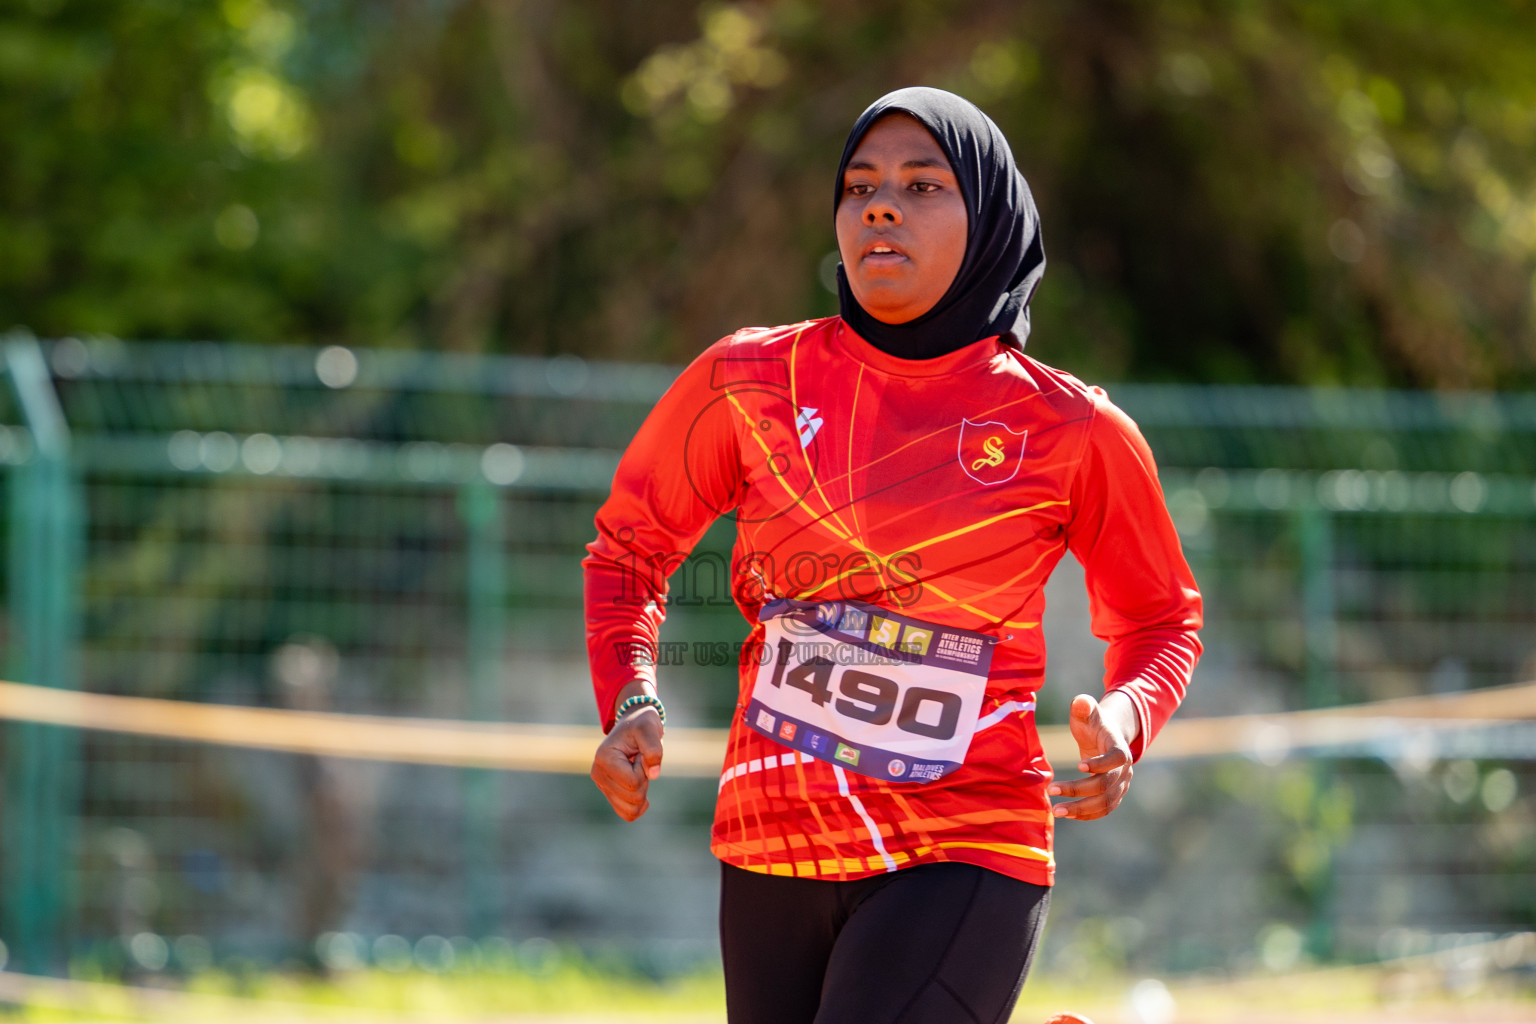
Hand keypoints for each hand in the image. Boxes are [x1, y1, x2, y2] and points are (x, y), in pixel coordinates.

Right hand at [590, 706, 663, 820]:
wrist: (635, 725)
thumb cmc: (642, 724)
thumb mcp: (650, 728)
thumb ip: (653, 748)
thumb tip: (653, 775)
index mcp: (604, 758)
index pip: (632, 782)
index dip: (644, 769)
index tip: (639, 752)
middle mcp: (598, 774)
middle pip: (633, 797)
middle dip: (644, 781)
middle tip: (640, 761)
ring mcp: (602, 785)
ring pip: (630, 810)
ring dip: (642, 792)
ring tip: (637, 771)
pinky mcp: (609, 793)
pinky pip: (627, 814)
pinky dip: (639, 807)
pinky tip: (642, 790)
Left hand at [1048, 693, 1135, 820]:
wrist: (1106, 737)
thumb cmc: (1093, 723)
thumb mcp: (1087, 712)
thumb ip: (1083, 706)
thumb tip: (1080, 702)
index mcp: (1119, 748)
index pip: (1116, 759)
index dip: (1100, 764)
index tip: (1078, 765)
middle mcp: (1124, 770)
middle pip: (1106, 785)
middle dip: (1079, 790)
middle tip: (1052, 790)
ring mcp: (1121, 785)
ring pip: (1105, 802)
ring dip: (1081, 808)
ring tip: (1056, 810)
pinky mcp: (1114, 796)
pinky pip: (1103, 810)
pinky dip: (1086, 815)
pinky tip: (1067, 814)